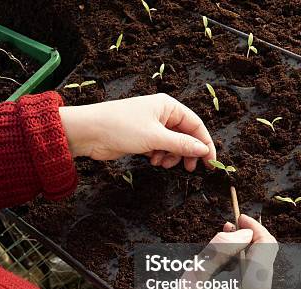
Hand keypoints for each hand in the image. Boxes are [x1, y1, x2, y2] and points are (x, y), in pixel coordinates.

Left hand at [59, 94, 215, 170]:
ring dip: (171, 156)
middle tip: (188, 169)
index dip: (205, 143)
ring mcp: (150, 126)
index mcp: (168, 106)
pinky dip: (159, 156)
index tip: (211, 162)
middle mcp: (161, 114)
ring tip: (162, 164)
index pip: (195, 125)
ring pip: (171, 144)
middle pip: (184, 135)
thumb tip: (203, 150)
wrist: (89, 132)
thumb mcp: (155, 137)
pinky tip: (152, 161)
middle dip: (187, 152)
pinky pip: (158, 148)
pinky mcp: (140, 138)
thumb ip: (181, 144)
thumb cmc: (121, 127)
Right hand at [156, 215, 277, 288]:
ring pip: (256, 270)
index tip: (237, 217)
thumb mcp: (198, 273)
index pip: (266, 246)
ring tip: (219, 244)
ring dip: (240, 254)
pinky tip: (219, 265)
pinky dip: (238, 269)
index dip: (253, 227)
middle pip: (263, 258)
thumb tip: (241, 232)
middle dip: (246, 240)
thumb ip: (221, 247)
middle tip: (225, 227)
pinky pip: (250, 284)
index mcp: (254, 287)